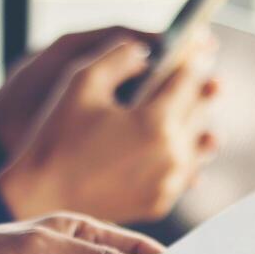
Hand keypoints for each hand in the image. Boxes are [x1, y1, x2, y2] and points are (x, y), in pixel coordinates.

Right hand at [0, 36, 219, 222]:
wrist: (43, 194)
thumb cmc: (58, 136)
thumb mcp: (83, 81)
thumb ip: (119, 55)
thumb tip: (146, 51)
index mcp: (157, 122)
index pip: (187, 80)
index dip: (192, 60)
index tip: (196, 50)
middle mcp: (172, 156)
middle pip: (198, 113)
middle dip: (201, 91)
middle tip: (210, 80)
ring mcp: (168, 184)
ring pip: (197, 146)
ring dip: (198, 126)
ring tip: (202, 114)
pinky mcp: (160, 203)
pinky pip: (184, 174)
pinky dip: (185, 157)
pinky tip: (183, 148)